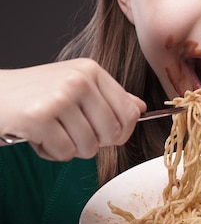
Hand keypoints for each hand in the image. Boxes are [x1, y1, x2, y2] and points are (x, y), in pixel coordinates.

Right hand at [0, 59, 144, 159]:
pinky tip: (38, 136)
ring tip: (52, 131)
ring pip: (89, 146)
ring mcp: (60, 97)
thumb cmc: (36, 93)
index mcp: (92, 71)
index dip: (121, 132)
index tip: (105, 133)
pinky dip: (51, 152)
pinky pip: (64, 152)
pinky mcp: (40, 116)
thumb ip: (109, 97)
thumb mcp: (75, 85)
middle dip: (94, 142)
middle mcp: (79, 80)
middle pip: (113, 133)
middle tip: (71, 132)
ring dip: (69, 149)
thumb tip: (140, 108)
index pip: (130, 112)